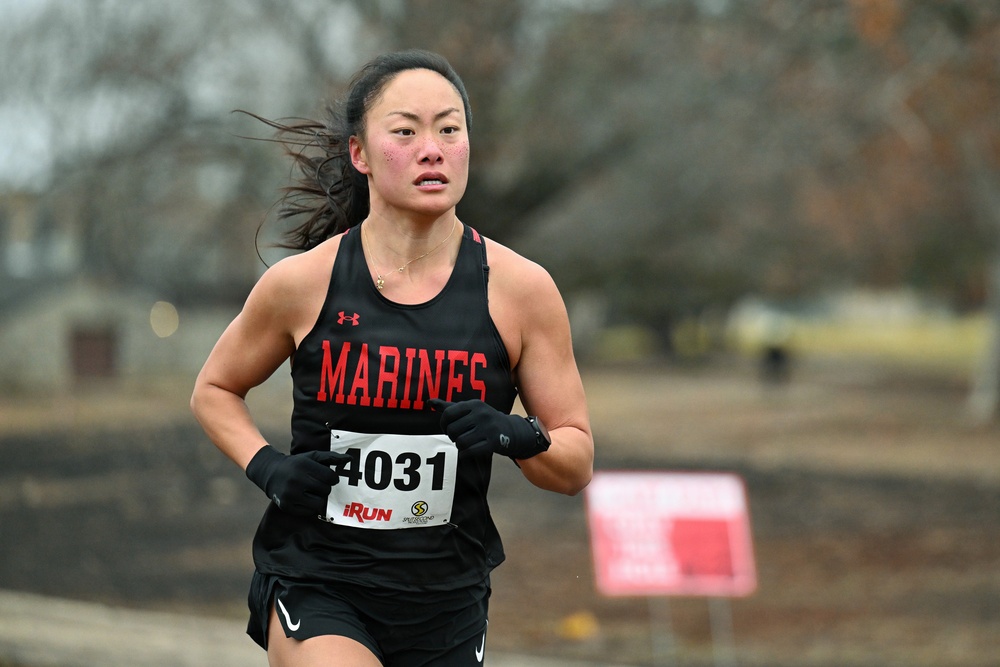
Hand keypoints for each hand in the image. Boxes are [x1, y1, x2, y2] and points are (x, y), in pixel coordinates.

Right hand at [245, 445, 350, 516]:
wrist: (271, 473)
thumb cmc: (296, 464)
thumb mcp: (312, 457)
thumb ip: (331, 457)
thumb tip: (349, 459)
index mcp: (303, 466)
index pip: (330, 477)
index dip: (332, 478)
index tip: (328, 477)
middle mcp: (296, 481)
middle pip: (326, 490)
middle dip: (325, 487)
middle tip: (317, 483)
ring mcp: (290, 495)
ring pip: (319, 503)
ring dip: (319, 498)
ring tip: (312, 492)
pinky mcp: (287, 506)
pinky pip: (310, 512)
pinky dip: (311, 506)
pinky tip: (304, 498)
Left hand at [428, 399, 548, 459]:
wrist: (511, 431)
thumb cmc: (485, 420)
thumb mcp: (470, 409)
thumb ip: (449, 407)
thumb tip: (429, 402)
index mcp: (474, 404)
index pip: (448, 414)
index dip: (443, 424)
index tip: (448, 429)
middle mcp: (481, 414)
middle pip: (452, 430)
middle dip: (452, 436)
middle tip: (459, 437)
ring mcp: (488, 428)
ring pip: (460, 442)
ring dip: (459, 446)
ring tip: (465, 443)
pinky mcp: (493, 442)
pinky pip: (470, 451)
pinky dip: (465, 454)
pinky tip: (467, 452)